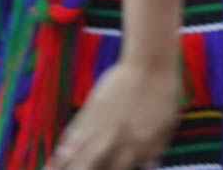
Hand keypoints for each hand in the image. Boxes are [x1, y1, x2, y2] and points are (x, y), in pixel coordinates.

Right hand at [48, 60, 177, 168]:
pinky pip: (72, 134)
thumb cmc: (164, 92)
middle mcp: (117, 137)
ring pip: (78, 153)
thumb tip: (149, 166)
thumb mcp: (168, 122)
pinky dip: (62, 150)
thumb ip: (157, 147)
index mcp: (139, 143)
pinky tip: (53, 161)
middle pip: (91, 166)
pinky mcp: (91, 110)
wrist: (150, 63)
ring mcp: (102, 124)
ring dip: (65, 167)